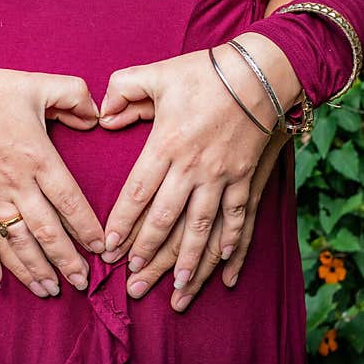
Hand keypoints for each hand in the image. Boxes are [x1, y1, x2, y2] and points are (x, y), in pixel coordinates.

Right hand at [0, 66, 105, 296]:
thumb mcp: (40, 84)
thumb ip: (75, 95)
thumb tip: (98, 116)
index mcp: (37, 159)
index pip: (70, 203)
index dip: (88, 230)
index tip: (102, 250)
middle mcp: (13, 186)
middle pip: (46, 233)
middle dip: (66, 261)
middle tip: (82, 284)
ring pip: (12, 244)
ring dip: (31, 271)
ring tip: (48, 291)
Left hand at [98, 34, 301, 309]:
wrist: (263, 71)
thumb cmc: (206, 72)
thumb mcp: (157, 73)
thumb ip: (123, 91)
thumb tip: (101, 116)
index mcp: (167, 144)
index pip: (138, 194)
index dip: (122, 225)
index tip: (110, 250)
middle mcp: (194, 168)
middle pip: (166, 220)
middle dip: (149, 254)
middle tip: (133, 283)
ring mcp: (223, 177)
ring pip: (203, 229)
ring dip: (190, 263)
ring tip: (177, 293)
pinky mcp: (246, 179)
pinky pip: (239, 220)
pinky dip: (233, 248)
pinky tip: (226, 273)